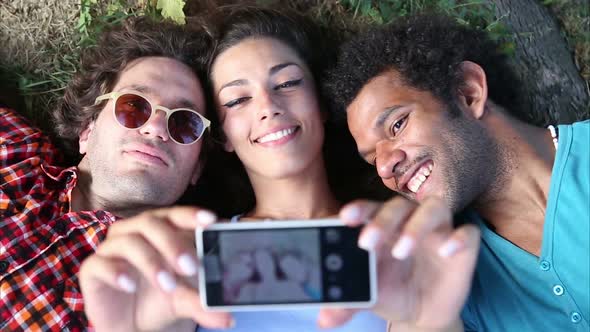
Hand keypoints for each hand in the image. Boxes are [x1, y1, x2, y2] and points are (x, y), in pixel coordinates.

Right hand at [79, 206, 233, 331]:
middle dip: (173, 243)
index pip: (176, 214)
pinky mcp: (92, 269)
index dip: (191, 214)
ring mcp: (112, 249)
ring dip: (151, 262)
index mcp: (161, 229)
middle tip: (191, 266)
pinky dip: (117, 273)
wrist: (133, 326)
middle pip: (151, 222)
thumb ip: (204, 303)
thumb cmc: (161, 300)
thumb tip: (228, 318)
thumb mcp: (186, 300)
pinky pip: (100, 263)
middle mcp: (135, 232)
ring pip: (129, 241)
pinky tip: (130, 286)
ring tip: (168, 286)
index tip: (211, 220)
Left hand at [319, 197, 479, 331]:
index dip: (359, 209)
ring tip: (402, 249)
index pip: (370, 209)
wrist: (421, 315)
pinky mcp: (463, 247)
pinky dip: (459, 238)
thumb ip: (347, 303)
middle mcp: (409, 222)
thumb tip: (324, 320)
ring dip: (417, 226)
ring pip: (433, 209)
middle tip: (367, 242)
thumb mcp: (369, 297)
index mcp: (382, 227)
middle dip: (382, 220)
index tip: (344, 217)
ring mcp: (438, 231)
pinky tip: (447, 251)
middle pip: (399, 206)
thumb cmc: (390, 293)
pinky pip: (468, 233)